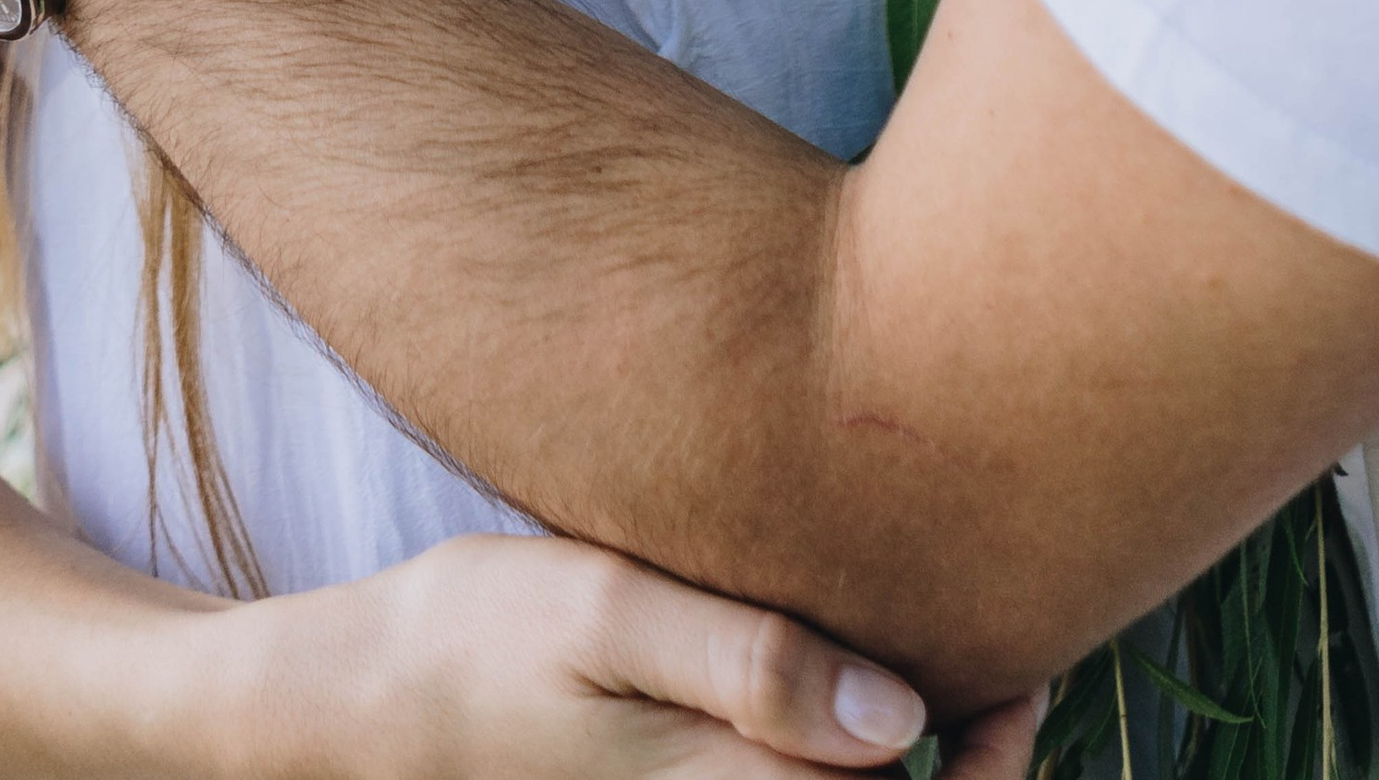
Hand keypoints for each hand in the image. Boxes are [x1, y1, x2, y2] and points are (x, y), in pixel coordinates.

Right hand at [227, 532, 1043, 779]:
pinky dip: (841, 749)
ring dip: (913, 753)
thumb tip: (897, 719)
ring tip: (942, 641)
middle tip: (1004, 646)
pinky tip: (852, 669)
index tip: (1019, 673)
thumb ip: (754, 666)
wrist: (359, 702)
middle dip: (965, 754)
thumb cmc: (478, 641)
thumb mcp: (608, 617)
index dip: (995, 763)